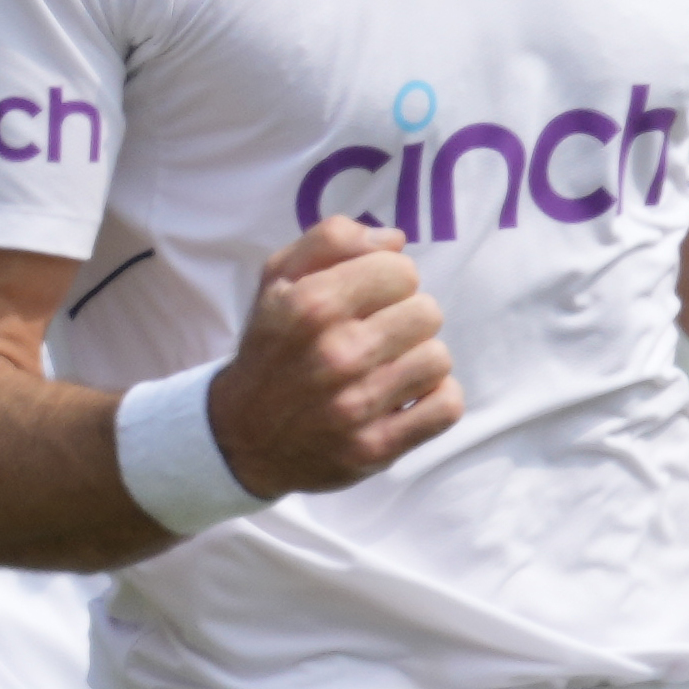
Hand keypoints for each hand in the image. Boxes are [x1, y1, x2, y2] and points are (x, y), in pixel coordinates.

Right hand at [206, 218, 461, 497]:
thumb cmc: (271, 347)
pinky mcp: (375, 447)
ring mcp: (357, 406)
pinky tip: (407, 396)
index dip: (389, 279)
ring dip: (419, 359)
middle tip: (380, 334)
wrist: (243, 436)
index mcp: (312, 305)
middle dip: (406, 318)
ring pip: (438, 358)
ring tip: (390, 366)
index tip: (370, 297)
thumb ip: (332, 240)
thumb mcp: (278, 279)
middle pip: (427, 312)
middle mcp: (336, 354)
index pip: (401, 270)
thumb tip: (395, 240)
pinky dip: (435, 400)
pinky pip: (445, 407)